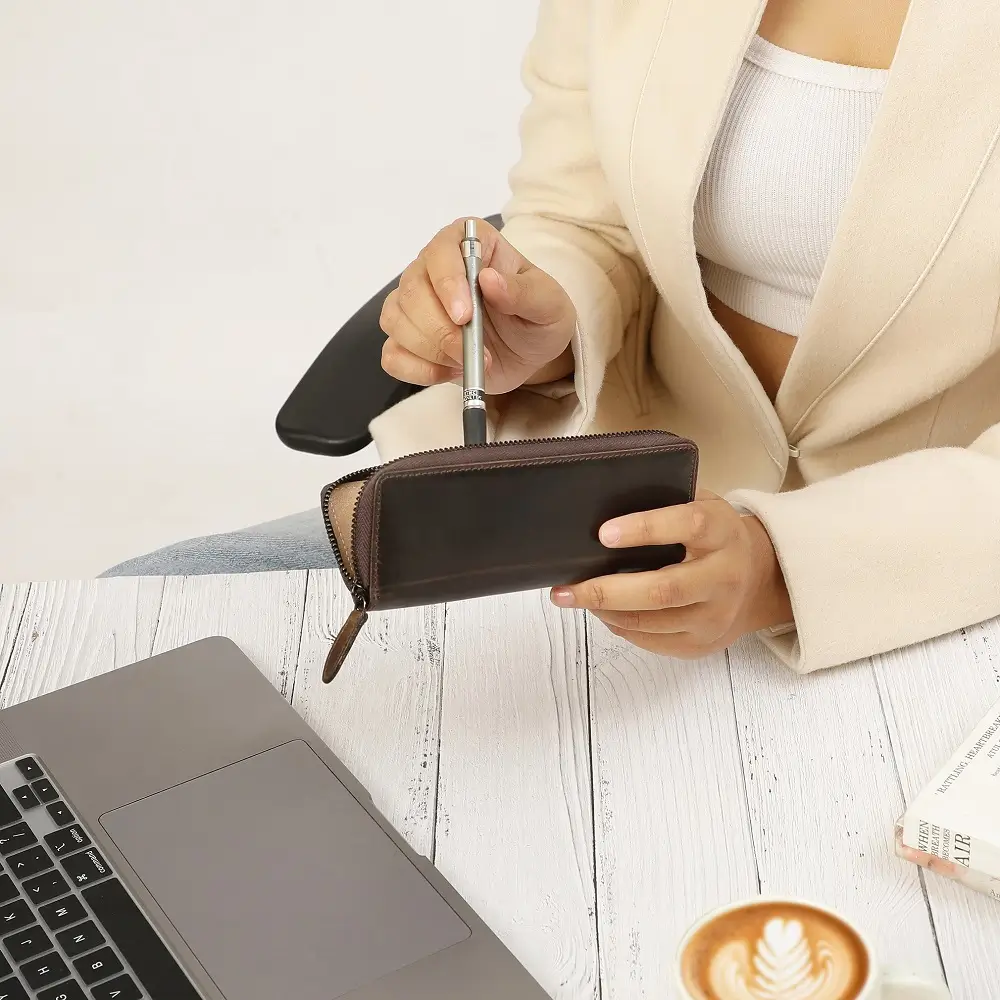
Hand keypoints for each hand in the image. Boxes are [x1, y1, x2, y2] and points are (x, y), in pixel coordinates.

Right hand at [379, 217, 577, 393]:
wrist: (530, 353)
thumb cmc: (538, 318)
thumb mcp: (548, 304)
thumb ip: (523, 292)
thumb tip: (489, 280)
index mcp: (468, 245)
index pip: (440, 252)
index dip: (447, 284)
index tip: (465, 316)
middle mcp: (433, 269)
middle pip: (411, 292)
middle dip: (440, 331)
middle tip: (473, 354)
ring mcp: (415, 304)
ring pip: (395, 321)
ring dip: (431, 351)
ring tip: (469, 362)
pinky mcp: (409, 339)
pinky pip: (392, 355)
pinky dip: (417, 370)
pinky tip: (448, 372)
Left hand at [549, 492, 791, 657]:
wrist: (758, 580)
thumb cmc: (713, 536)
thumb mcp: (702, 505)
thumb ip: (665, 498)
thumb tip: (604, 497)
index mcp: (723, 532)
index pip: (689, 525)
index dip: (646, 528)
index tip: (604, 533)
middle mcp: (724, 576)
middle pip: (664, 589)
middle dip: (607, 590)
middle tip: (566, 588)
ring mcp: (716, 616)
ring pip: (653, 621)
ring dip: (606, 611)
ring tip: (574, 597)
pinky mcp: (702, 643)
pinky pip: (653, 641)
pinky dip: (621, 627)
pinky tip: (603, 612)